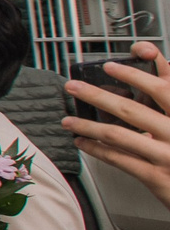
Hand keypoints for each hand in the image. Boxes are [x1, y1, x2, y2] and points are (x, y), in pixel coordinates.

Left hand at [65, 41, 169, 210]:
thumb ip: (167, 93)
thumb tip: (145, 52)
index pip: (163, 88)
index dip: (135, 74)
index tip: (109, 66)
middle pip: (132, 110)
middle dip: (97, 96)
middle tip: (73, 87)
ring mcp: (167, 156)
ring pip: (119, 136)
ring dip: (88, 126)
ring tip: (69, 120)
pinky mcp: (157, 177)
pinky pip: (120, 159)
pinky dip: (97, 149)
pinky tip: (83, 143)